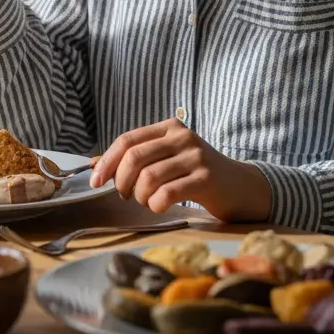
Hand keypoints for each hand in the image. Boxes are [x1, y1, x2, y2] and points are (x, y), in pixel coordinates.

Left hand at [89, 118, 272, 221]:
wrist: (240, 186)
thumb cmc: (196, 174)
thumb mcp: (167, 158)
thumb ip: (135, 159)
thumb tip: (93, 165)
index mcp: (169, 127)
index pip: (127, 140)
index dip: (106, 161)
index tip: (95, 181)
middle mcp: (182, 137)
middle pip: (134, 158)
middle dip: (121, 182)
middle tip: (126, 195)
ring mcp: (195, 156)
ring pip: (148, 178)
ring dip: (140, 197)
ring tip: (147, 201)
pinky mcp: (206, 178)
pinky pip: (167, 194)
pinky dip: (156, 205)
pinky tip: (160, 206)